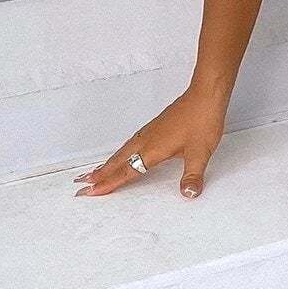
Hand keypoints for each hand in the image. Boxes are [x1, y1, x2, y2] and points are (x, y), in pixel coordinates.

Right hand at [73, 85, 228, 198]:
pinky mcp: (154, 127)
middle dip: (99, 174)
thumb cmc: (202, 120)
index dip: (109, 183)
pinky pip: (130, 143)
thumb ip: (192, 176)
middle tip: (82, 184)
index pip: (126, 171)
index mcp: (152, 149)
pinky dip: (120, 153)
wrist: (205, 95)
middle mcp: (146, 140)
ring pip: (122, 151)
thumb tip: (188, 194)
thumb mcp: (201, 153)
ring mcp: (149, 132)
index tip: (91, 191)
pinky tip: (122, 154)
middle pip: (117, 161)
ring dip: (107, 163)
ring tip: (95, 172)